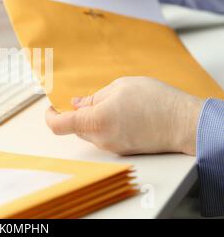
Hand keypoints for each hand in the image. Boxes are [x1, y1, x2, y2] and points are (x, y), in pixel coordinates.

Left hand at [45, 77, 203, 155]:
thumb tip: (77, 104)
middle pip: (76, 128)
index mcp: (95, 121)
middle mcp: (100, 138)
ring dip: (94, 118)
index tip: (51, 107)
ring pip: (91, 132)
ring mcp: (112, 147)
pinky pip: (105, 136)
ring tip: (116, 103)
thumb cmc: (156, 101)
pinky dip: (106, 125)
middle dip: (78, 113)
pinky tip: (124, 113)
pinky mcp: (123, 149)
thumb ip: (94, 97)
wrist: (186, 124)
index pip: (59, 125)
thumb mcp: (120, 87)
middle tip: (91, 97)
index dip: (50, 116)